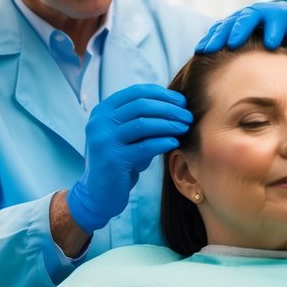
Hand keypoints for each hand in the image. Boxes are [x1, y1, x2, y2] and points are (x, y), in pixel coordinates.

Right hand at [66, 84, 191, 232]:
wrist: (98, 193)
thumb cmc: (119, 160)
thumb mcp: (126, 135)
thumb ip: (142, 119)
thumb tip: (177, 105)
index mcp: (103, 111)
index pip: (136, 92)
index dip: (162, 94)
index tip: (181, 101)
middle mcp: (100, 122)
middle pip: (141, 105)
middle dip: (169, 108)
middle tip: (187, 115)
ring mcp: (104, 140)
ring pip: (143, 124)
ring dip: (169, 123)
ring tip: (184, 127)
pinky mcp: (113, 159)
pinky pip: (144, 146)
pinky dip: (162, 142)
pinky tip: (174, 142)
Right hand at [194, 0, 286, 73]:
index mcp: (283, 14)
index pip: (277, 18)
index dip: (274, 29)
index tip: (272, 43)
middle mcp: (261, 12)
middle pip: (248, 17)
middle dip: (239, 30)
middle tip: (231, 44)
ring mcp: (246, 17)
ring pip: (229, 22)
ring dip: (217, 35)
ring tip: (205, 50)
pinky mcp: (236, 24)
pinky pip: (221, 27)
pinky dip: (210, 37)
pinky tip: (201, 50)